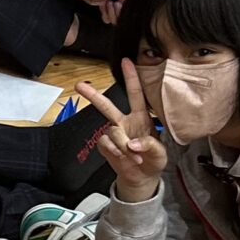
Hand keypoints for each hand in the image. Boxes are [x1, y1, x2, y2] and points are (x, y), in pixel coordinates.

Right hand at [70, 60, 167, 199]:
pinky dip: (115, 151)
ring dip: (122, 144)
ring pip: (111, 131)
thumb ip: (149, 146)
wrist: (142, 177)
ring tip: (133, 155)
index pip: (136, 93)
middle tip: (79, 85)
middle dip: (93, 95)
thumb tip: (131, 143)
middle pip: (107, 105)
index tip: (126, 61)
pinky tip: (123, 157)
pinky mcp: (106, 146)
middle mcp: (125, 122)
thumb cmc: (153, 161)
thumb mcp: (160, 153)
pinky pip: (105, 144)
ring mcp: (114, 134)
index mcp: (141, 118)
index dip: (131, 77)